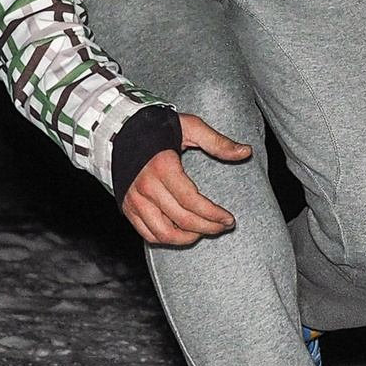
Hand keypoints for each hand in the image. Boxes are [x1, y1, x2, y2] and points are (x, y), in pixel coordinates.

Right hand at [119, 114, 253, 247]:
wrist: (119, 130)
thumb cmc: (158, 127)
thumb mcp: (190, 127)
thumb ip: (218, 142)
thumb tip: (246, 152)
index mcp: (163, 167)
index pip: (192, 201)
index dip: (214, 215)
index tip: (229, 219)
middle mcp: (146, 187)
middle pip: (182, 220)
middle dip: (208, 227)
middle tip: (223, 226)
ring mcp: (135, 200)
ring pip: (164, 234)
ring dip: (188, 238)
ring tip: (204, 231)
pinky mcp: (127, 208)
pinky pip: (148, 234)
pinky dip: (167, 239)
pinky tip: (183, 233)